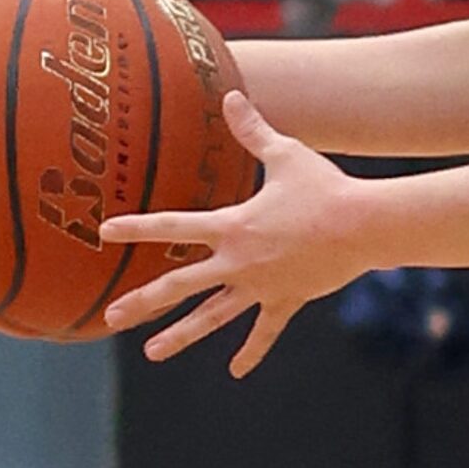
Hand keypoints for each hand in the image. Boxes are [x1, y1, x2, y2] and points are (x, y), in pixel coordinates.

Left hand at [101, 89, 372, 374]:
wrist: (363, 226)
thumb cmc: (324, 186)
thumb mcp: (286, 154)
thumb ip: (253, 130)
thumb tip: (231, 95)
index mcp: (233, 226)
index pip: (174, 226)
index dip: (137, 227)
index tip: (105, 231)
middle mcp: (238, 261)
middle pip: (180, 285)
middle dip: (143, 301)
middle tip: (110, 316)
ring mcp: (260, 286)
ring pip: (212, 316)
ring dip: (181, 335)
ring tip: (152, 352)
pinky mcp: (284, 300)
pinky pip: (264, 330)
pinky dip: (251, 351)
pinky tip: (236, 371)